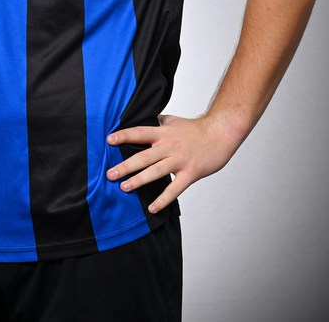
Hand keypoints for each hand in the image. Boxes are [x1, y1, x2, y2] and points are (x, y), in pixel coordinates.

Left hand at [106, 114, 238, 212]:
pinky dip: (163, 200)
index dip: (124, 136)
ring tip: (124, 188)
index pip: (139, 133)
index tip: (108, 140)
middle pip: (143, 156)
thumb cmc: (196, 129)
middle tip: (109, 174)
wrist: (220, 134)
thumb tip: (144, 120)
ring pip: (156, 172)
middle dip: (125, 166)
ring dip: (138, 181)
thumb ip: (158, 122)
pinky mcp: (190, 173)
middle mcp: (169, 146)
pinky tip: (151, 208)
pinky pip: (174, 189)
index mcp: (163, 133)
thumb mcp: (173, 121)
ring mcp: (179, 160)